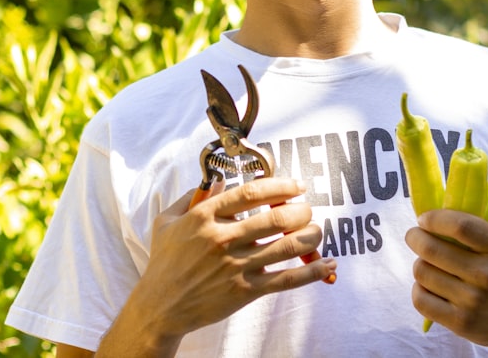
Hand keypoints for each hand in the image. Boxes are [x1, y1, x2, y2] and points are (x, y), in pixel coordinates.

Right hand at [98, 177, 335, 356]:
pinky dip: (311, 272)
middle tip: (308, 210)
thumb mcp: (167, 221)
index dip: (280, 186)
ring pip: (286, 247)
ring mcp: (235, 266)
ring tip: (316, 231)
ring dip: (310, 237)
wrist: (159, 306)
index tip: (297, 185)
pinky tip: (327, 266)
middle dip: (301, 211)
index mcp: (205, 217)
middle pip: (276, 218)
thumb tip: (219, 181)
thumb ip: (192, 196)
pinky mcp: (245, 291)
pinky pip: (286, 279)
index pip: (251, 193)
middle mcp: (223, 239)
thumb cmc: (164, 262)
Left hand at [405, 210, 487, 356]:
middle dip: (415, 237)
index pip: (460, 226)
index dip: (434, 218)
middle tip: (415, 237)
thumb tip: (431, 217)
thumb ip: (475, 233)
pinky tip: (429, 286)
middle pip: (430, 248)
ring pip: (421, 272)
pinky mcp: (461, 323)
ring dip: (419, 264)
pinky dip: (419, 289)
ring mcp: (473, 301)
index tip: (424, 219)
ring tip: (428, 265)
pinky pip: (420, 299)